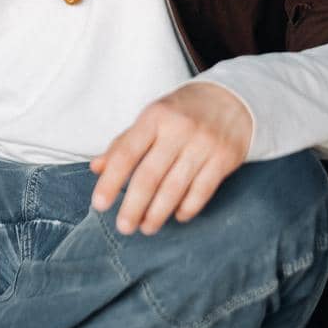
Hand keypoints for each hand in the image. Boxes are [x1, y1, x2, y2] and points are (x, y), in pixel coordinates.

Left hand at [89, 81, 253, 234]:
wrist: (231, 99)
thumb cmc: (182, 112)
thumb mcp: (152, 118)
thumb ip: (124, 142)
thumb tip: (96, 168)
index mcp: (155, 117)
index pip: (126, 152)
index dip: (111, 181)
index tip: (99, 204)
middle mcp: (179, 129)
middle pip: (150, 176)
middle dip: (134, 206)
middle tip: (124, 227)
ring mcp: (204, 144)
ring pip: (175, 188)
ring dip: (158, 213)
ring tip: (146, 228)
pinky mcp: (224, 158)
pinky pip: (202, 191)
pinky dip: (187, 208)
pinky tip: (177, 216)